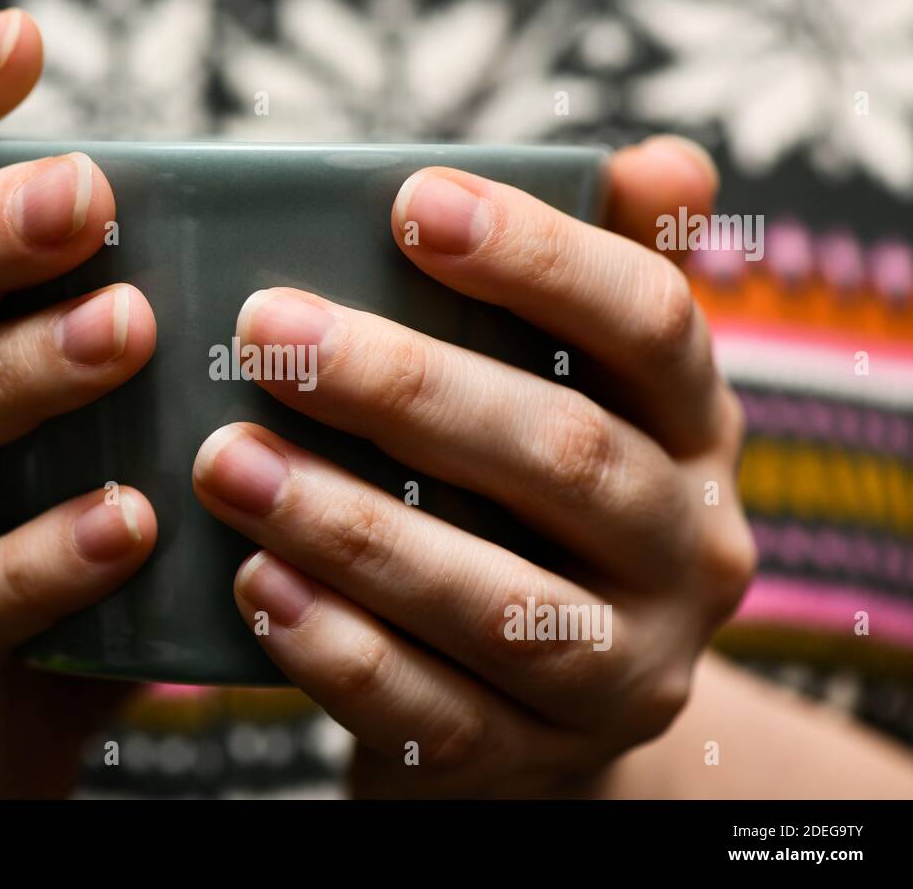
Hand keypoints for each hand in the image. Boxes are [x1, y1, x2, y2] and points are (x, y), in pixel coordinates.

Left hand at [192, 137, 755, 796]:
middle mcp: (688, 550)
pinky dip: (342, 654)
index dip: (539, 257)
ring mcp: (623, 671)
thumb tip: (653, 164)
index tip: (410, 201)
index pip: (647, 322)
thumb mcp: (578, 386)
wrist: (533, 689)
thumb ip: (596, 276)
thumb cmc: (525, 493)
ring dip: (353, 528)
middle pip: (566, 456)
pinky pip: (440, 718)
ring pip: (499, 602)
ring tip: (228, 462)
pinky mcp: (535, 761)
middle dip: (409, 388)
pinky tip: (256, 586)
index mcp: (698, 427)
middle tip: (266, 331)